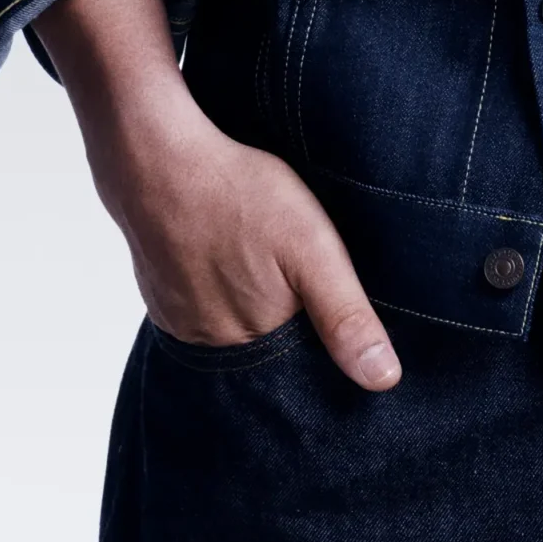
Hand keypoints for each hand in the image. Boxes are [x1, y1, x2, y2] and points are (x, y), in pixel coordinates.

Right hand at [34, 0, 400, 389]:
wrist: (157, 161)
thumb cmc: (239, 195)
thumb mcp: (312, 247)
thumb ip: (345, 315)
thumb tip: (385, 380)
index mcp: (257, 339)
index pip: (302, 365)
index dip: (323, 342)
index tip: (332, 312)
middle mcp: (214, 345)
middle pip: (266, 349)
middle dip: (288, 324)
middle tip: (293, 274)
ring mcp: (182, 323)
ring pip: (233, 330)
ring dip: (251, 309)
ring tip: (262, 267)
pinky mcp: (161, 299)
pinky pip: (201, 312)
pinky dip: (218, 294)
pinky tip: (227, 261)